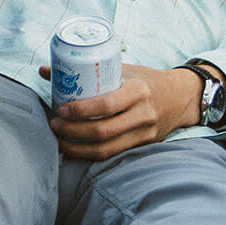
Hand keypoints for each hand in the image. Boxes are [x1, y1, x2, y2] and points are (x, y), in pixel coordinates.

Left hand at [39, 64, 198, 159]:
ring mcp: (146, 132)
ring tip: (59, 140)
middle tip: (54, 126)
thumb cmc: (144, 80)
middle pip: (103, 131)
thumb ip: (86, 71)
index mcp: (138, 90)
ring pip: (107, 148)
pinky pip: (114, 154)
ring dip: (78, 148)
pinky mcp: (145, 145)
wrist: (181, 96)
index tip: (61, 110)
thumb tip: (45, 70)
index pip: (107, 104)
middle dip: (73, 132)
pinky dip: (91, 155)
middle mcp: (144, 113)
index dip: (81, 110)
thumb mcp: (121, 69)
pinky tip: (74, 150)